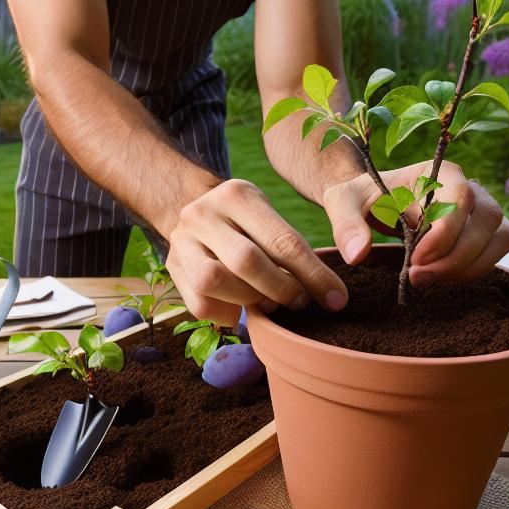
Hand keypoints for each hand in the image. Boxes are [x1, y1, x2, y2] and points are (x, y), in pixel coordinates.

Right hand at [165, 179, 348, 326]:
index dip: (313, 275)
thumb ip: (289, 246)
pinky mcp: (171, 266)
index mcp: (237, 195)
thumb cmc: (244, 220)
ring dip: (249, 301)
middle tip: (299, 301)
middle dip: (280, 289)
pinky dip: (226, 314)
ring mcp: (181, 240)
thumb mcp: (266, 215)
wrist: (190, 205)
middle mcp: (203, 214)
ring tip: (268, 302)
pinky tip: (241, 309)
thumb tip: (329, 294)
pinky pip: (199, 304)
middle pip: (245, 261)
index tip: (336, 299)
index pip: (282, 241)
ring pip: (213, 282)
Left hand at [322, 159, 508, 286]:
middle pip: (487, 220)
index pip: (461, 197)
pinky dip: (474, 269)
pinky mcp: (482, 231)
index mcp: (437, 172)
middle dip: (455, 257)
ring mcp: (480, 208)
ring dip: (468, 266)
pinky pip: (496, 250)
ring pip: (500, 237)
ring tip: (426, 279)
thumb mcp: (342, 204)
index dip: (444, 232)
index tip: (415, 259)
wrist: (369, 201)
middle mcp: (467, 186)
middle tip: (416, 277)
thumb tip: (357, 256)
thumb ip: (346, 226)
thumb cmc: (359, 197)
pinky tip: (439, 277)